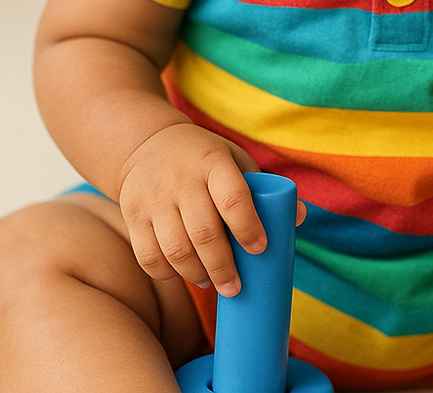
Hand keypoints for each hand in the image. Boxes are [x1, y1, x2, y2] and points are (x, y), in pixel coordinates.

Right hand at [115, 122, 304, 296]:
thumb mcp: (235, 161)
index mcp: (213, 162)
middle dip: (223, 267)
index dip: (248, 227)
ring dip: (196, 274)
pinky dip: (167, 273)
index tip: (260, 248)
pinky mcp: (133, 215)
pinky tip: (183, 275)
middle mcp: (181, 179)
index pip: (233, 197)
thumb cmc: (205, 160)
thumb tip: (300, 218)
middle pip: (203, 232)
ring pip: (175, 249)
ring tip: (212, 283)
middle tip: (236, 287)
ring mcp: (153, 198)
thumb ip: (264, 189)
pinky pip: (148, 256)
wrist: (146, 144)